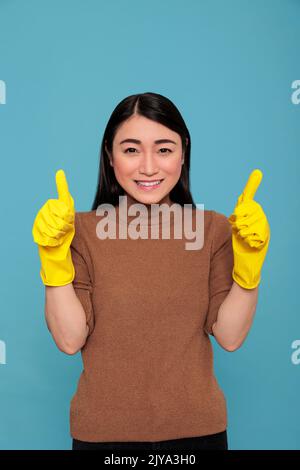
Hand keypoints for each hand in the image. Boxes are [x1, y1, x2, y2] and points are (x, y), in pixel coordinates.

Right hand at [32, 169, 75, 285]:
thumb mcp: (71, 227)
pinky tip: (54, 242)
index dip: (61, 185)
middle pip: (61, 213)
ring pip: (56, 224)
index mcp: (54, 210)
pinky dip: (55, 240)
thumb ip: (69, 215)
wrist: (55, 258)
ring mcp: (40, 222)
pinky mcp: (37, 232)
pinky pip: (50, 233)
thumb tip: (75, 203)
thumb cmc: (64, 242)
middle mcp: (45, 214)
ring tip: (59, 238)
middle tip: (65, 232)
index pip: (60, 196)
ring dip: (61, 233)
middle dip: (66, 224)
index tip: (60, 172)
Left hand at [228, 169, 269, 288]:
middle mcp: (261, 220)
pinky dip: (247, 239)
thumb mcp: (237, 229)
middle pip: (246, 210)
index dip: (252, 185)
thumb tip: (238, 201)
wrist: (248, 266)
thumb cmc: (241, 248)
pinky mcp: (264, 238)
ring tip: (244, 239)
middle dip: (239, 220)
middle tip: (239, 230)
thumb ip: (238, 216)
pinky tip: (248, 244)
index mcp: (254, 216)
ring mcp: (263, 229)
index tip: (256, 172)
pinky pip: (251, 233)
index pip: (250, 199)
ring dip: (241, 232)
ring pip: (247, 222)